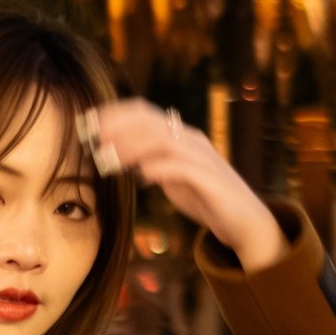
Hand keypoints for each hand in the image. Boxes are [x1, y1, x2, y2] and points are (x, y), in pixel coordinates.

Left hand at [87, 99, 287, 274]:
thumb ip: (152, 165)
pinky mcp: (210, 179)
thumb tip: (124, 159)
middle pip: (150, 121)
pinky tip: (143, 177)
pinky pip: (181, 167)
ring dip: (132, 147)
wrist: (245, 221)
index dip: (117, 114)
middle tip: (93, 137)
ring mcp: (202, 158)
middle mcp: (191, 140)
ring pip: (162, 140)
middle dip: (118, 127)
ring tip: (110, 158)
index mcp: (181, 136)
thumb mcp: (173, 179)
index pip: (145, 113)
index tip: (90, 122)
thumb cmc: (207, 199)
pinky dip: (159, 168)